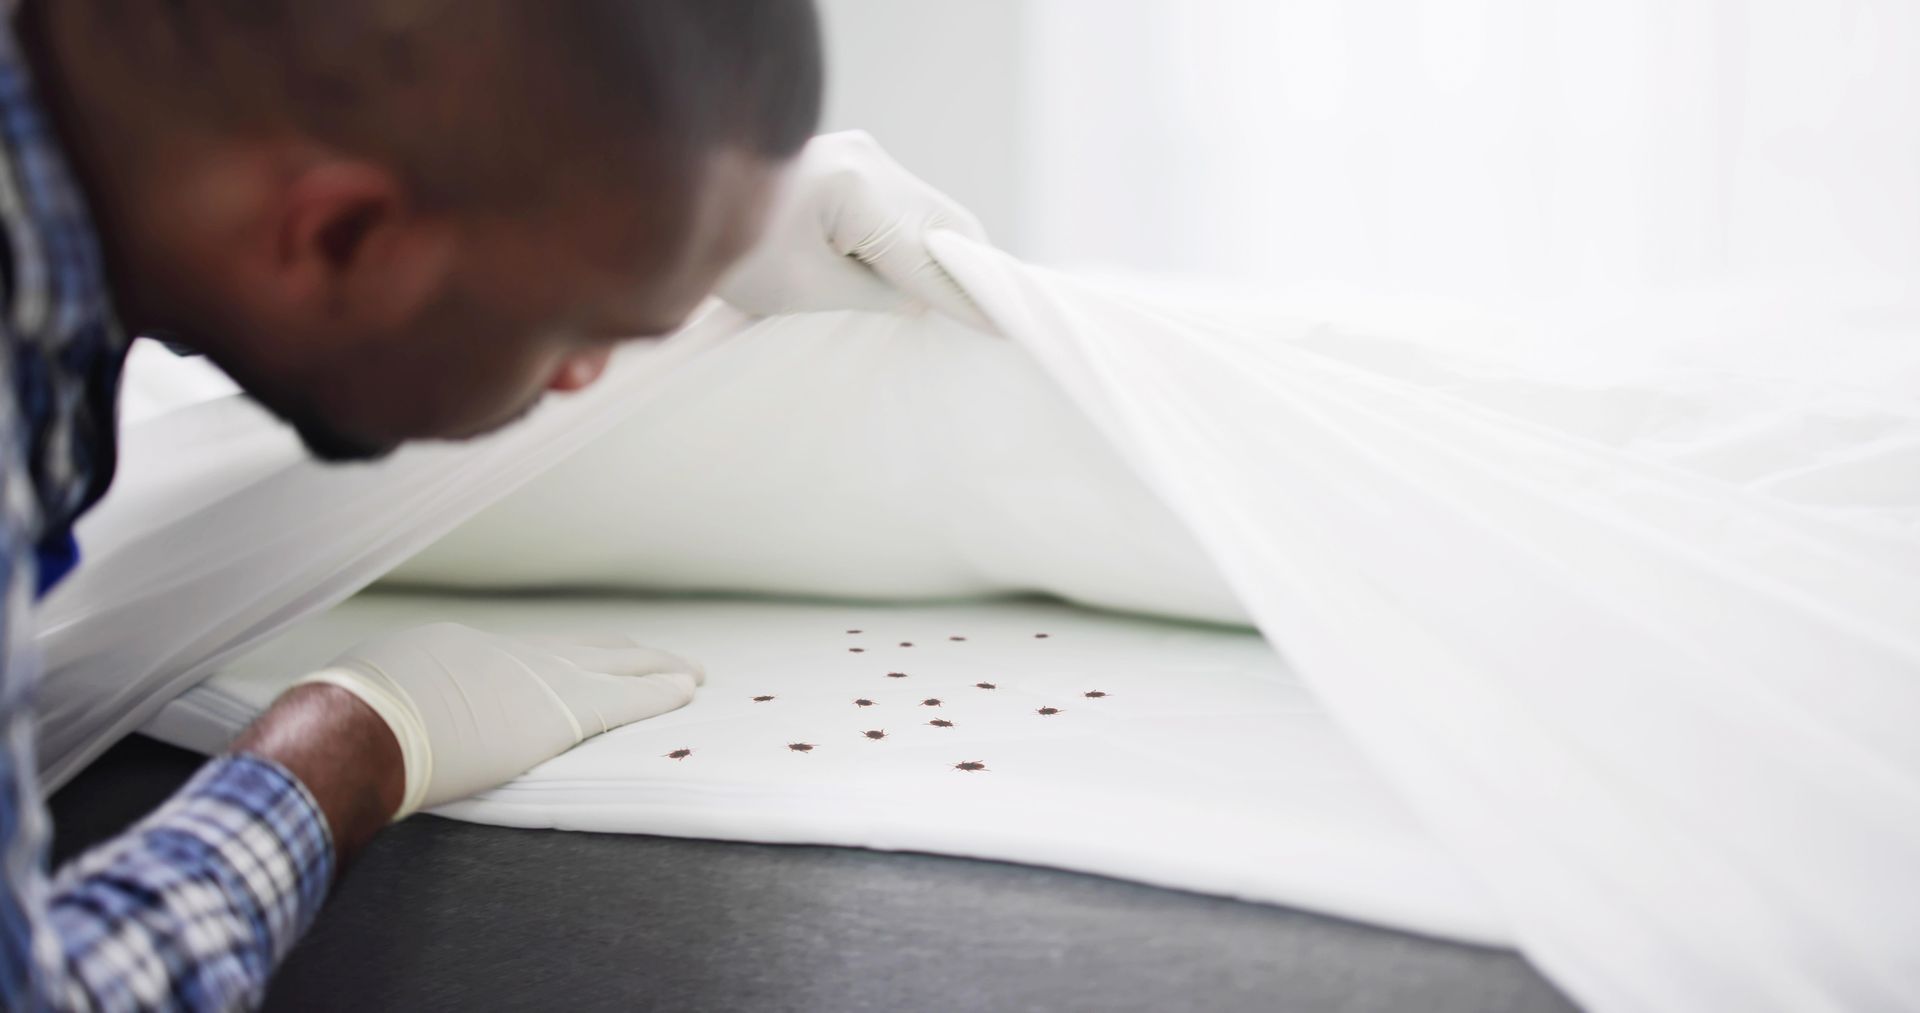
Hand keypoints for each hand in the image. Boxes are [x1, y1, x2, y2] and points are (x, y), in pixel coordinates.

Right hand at [284, 624, 702, 818]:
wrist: (362, 722)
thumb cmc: (344, 718)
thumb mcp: (361, 694)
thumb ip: (379, 702)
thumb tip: (350, 718)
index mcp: (456, 652)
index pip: (520, 658)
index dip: (554, 665)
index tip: (572, 669)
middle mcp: (507, 655)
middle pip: (579, 647)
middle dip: (620, 654)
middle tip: (656, 658)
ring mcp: (536, 677)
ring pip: (614, 663)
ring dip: (655, 669)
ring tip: (688, 673)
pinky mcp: (564, 709)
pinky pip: (626, 698)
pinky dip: (659, 693)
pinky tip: (686, 691)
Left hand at [715, 130, 995, 332]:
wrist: (679, 201)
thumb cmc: (731, 254)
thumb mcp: (804, 291)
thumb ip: (876, 293)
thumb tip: (927, 300)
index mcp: (855, 188)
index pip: (929, 255)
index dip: (966, 297)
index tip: (1003, 329)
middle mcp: (870, 159)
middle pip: (947, 223)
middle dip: (968, 273)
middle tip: (990, 323)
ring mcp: (866, 155)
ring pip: (934, 214)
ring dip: (947, 258)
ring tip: (959, 308)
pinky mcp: (857, 162)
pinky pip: (910, 206)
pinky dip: (923, 241)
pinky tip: (923, 277)